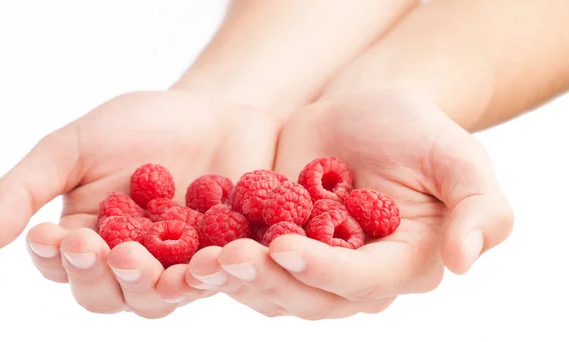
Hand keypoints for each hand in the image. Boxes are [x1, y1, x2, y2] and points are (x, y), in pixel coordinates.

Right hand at [0, 90, 281, 317]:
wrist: (210, 113)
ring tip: (138, 258)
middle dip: (98, 275)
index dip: (54, 257)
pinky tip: (204, 261)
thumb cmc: (139, 126)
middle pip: (107, 294)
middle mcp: (129, 263)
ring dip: (145, 284)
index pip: (61, 265)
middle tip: (100, 248)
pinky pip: (212, 280)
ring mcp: (175, 267)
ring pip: (155, 298)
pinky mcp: (219, 262)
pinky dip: (205, 275)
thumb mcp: (73, 148)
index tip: (53, 235)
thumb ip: (26, 189)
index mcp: (88, 239)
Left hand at [181, 90, 513, 318]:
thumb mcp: (456, 155)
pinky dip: (218, 262)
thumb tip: (464, 261)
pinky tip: (191, 248)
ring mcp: (311, 269)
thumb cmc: (412, 128)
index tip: (286, 247)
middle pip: (310, 298)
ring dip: (236, 280)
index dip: (325, 271)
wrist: (357, 111)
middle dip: (270, 281)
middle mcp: (355, 278)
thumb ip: (477, 206)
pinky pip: (246, 267)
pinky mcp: (274, 249)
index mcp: (402, 264)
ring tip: (201, 259)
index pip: (364, 283)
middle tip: (230, 257)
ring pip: (271, 291)